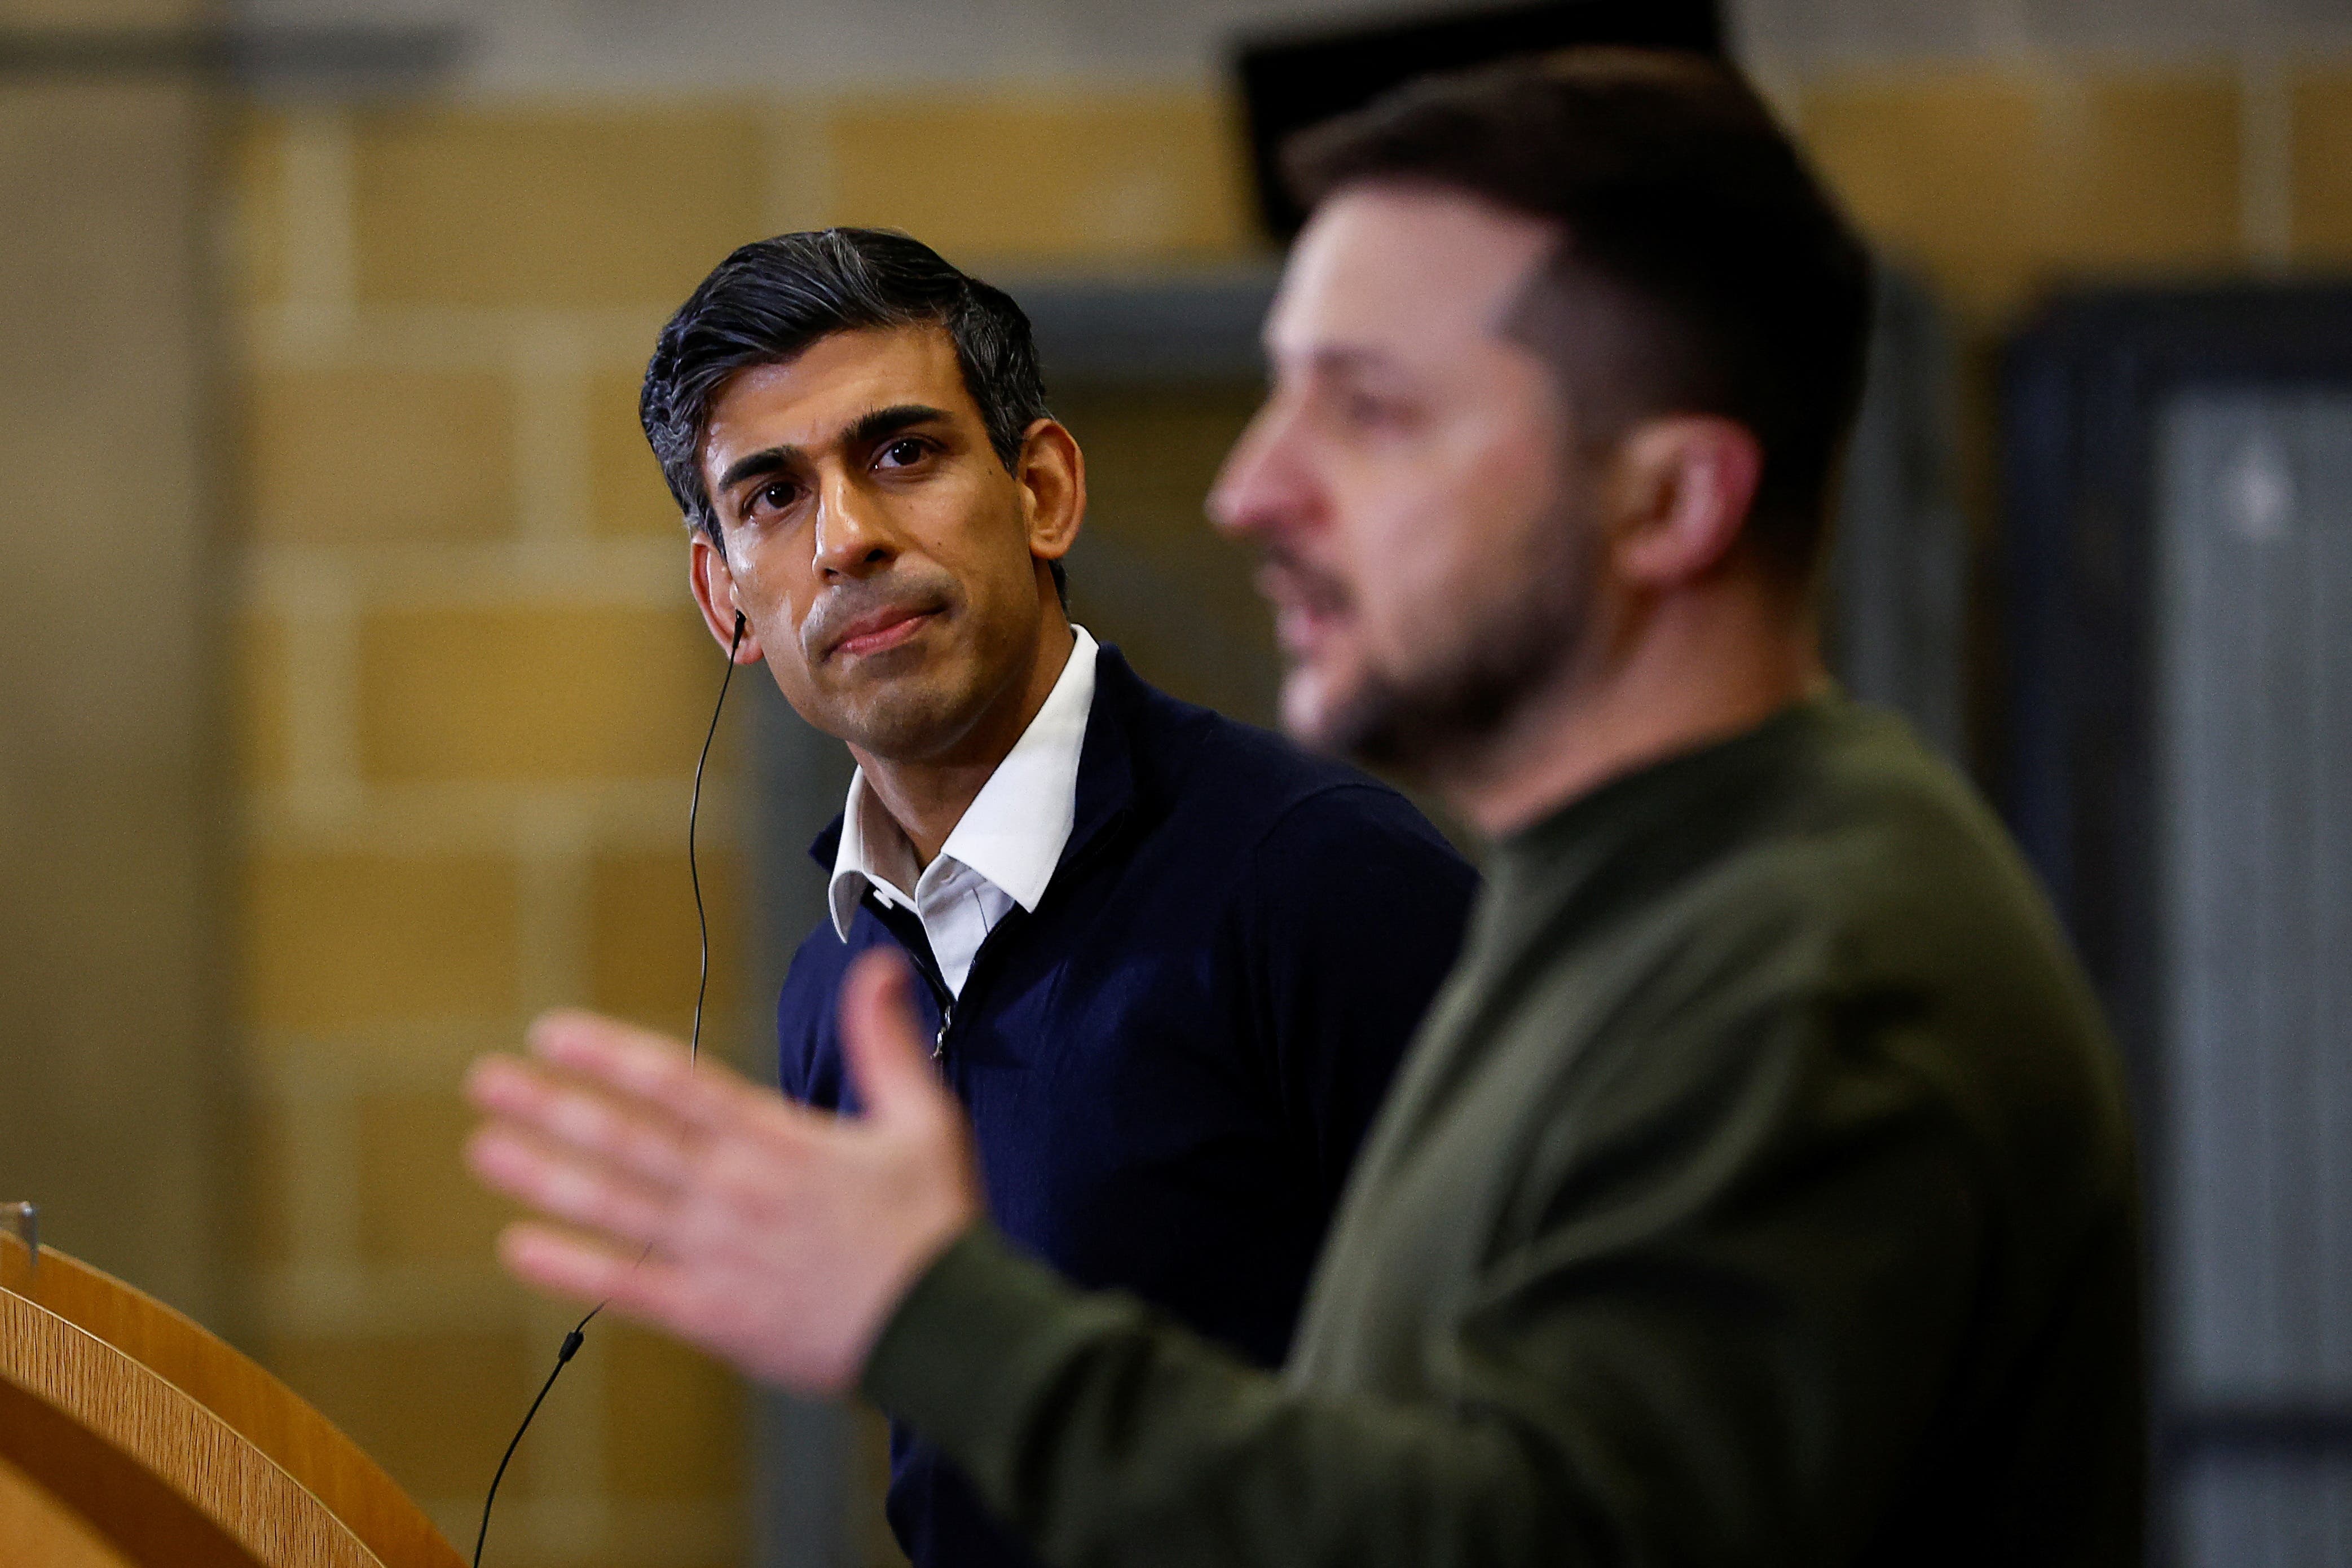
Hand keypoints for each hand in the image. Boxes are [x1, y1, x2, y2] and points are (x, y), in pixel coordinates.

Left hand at [463, 950, 981, 1394]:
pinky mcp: (714, 1317)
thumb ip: (886, 1044)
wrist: (946, 1330)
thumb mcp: (924, 1119)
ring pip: (614, 1207)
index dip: (610, 1055)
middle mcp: (734, 1193)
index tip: (553, 1034)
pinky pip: (629, 1288)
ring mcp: (717, 1256)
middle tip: (487, 1081)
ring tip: (485, 1149)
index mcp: (779, 1142)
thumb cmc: (935, 1226)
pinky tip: (520, 1249)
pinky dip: (572, 1268)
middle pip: (627, 1140)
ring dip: (543, 1176)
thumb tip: (877, 970)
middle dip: (552, 1106)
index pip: (678, 1084)